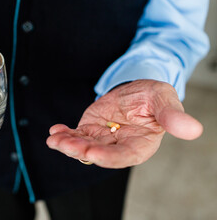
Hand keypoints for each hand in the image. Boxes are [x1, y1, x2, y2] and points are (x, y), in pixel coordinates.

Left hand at [46, 80, 202, 167]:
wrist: (136, 90)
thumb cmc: (154, 96)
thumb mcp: (164, 99)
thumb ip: (172, 116)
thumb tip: (194, 130)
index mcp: (140, 145)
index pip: (124, 156)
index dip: (108, 157)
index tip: (92, 154)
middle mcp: (118, 147)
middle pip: (98, 154)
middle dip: (81, 150)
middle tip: (66, 144)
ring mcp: (102, 139)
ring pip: (83, 147)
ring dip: (68, 144)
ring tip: (55, 138)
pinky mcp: (90, 130)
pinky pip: (75, 136)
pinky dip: (63, 134)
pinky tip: (55, 131)